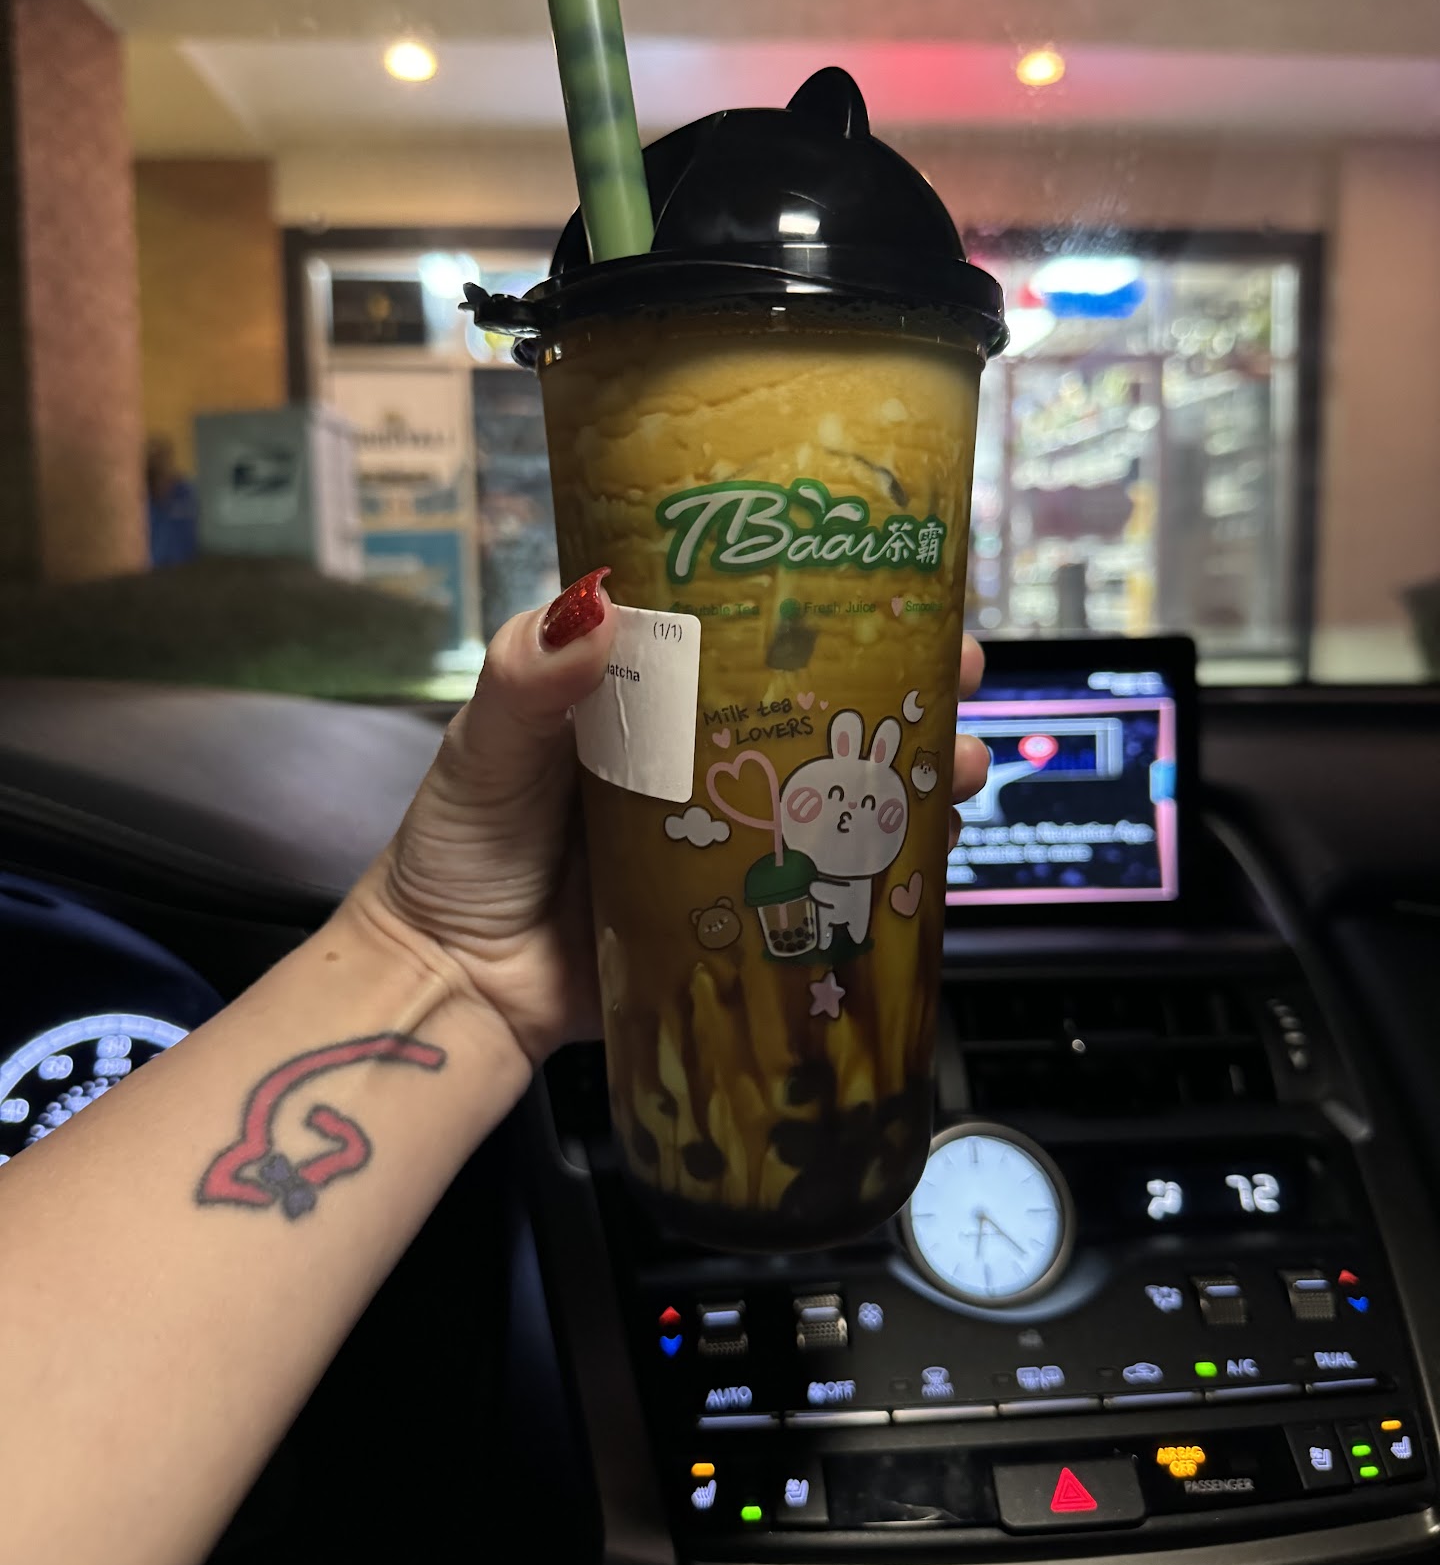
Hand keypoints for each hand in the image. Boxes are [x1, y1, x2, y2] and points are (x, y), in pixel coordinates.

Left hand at [358, 570, 989, 1067]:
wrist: (453, 986)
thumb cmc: (459, 850)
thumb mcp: (483, 746)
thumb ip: (526, 680)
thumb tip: (591, 610)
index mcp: (649, 699)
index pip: (749, 632)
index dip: (827, 604)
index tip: (895, 579)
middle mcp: (701, 759)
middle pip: (819, 710)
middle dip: (903, 686)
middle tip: (959, 672)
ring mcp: (729, 839)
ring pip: (839, 796)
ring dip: (911, 777)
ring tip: (960, 765)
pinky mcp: (742, 915)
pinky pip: (825, 888)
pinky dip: (883, 870)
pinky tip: (926, 854)